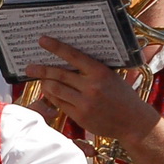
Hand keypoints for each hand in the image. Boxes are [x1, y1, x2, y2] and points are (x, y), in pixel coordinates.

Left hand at [25, 37, 158, 145]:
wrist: (133, 122)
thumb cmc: (122, 96)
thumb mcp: (111, 76)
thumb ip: (92, 70)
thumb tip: (69, 60)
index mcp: (100, 72)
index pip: (73, 56)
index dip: (56, 47)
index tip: (43, 41)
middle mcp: (91, 87)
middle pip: (58, 75)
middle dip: (41, 70)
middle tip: (29, 67)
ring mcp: (84, 103)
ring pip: (56, 90)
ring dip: (45, 84)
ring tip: (40, 80)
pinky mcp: (80, 116)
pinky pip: (59, 103)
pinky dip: (52, 96)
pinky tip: (49, 92)